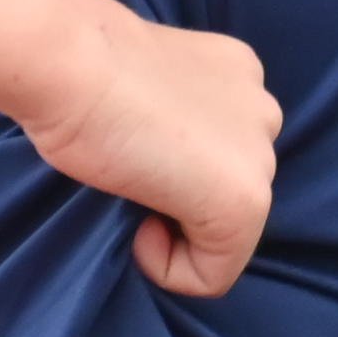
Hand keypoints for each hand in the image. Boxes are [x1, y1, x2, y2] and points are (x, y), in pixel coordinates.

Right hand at [18, 0, 276, 297]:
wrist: (74, 63)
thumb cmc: (82, 69)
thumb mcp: (146, 87)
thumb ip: (175, 117)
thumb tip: (162, 165)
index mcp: (239, 74)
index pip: (219, 148)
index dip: (168, 168)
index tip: (129, 150)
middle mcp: (263, 111)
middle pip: (225, 188)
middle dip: (179, 198)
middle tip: (129, 174)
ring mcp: (260, 159)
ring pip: (225, 233)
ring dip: (176, 228)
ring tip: (133, 192)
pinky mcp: (245, 204)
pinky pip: (213, 272)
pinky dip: (169, 267)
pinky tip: (140, 225)